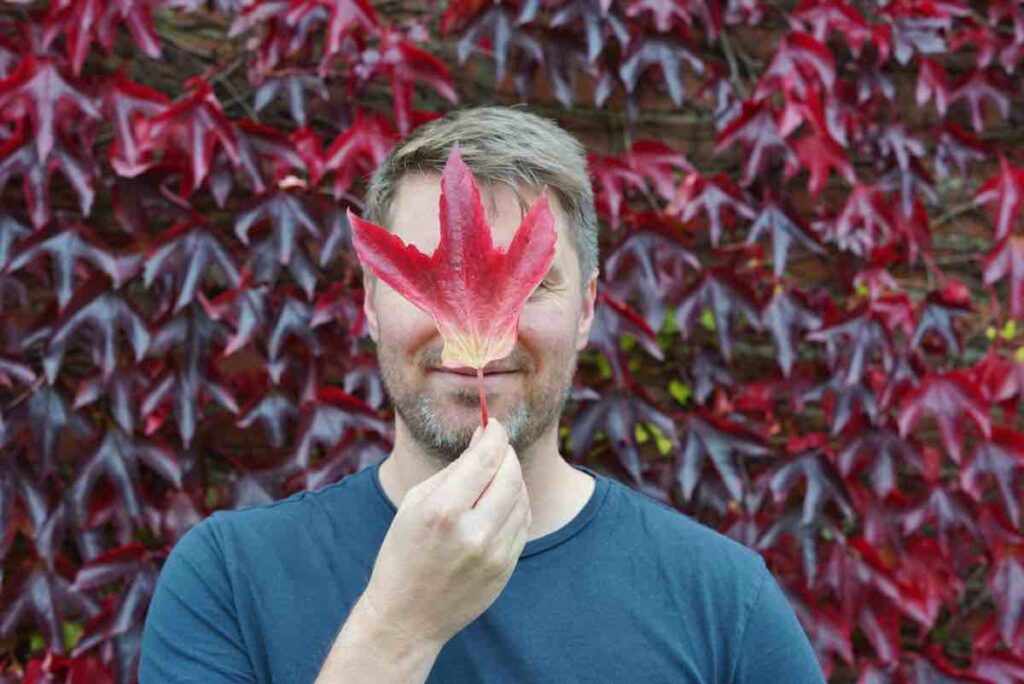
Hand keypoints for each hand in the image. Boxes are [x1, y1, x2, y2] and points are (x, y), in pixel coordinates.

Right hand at [359, 419, 531, 647]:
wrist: (407, 617)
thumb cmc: (403, 552)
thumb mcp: (415, 504)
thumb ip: (454, 469)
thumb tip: (485, 438)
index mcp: (442, 511)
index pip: (486, 458)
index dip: (496, 435)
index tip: (495, 425)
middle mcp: (472, 532)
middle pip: (510, 475)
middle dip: (507, 454)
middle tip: (497, 446)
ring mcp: (493, 554)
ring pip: (522, 498)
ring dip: (513, 478)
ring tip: (495, 475)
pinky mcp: (506, 569)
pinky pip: (523, 524)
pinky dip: (516, 504)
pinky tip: (500, 501)